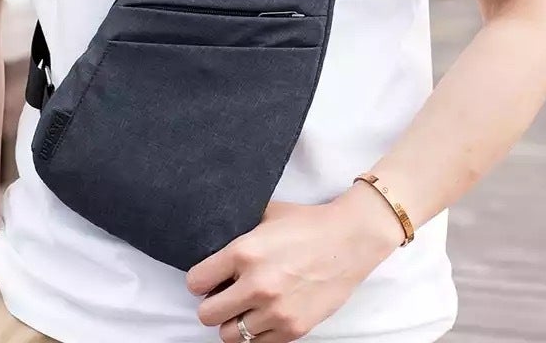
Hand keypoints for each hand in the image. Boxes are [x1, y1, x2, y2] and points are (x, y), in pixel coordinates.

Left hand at [186, 187, 404, 341]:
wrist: (349, 240)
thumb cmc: (306, 224)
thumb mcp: (266, 215)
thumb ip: (238, 230)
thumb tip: (213, 236)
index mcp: (244, 251)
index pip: (196, 282)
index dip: (200, 280)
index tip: (208, 278)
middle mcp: (256, 284)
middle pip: (207, 315)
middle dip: (212, 304)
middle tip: (224, 294)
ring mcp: (275, 310)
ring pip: (229, 335)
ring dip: (233, 321)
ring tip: (244, 306)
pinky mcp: (293, 329)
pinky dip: (256, 332)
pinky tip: (263, 314)